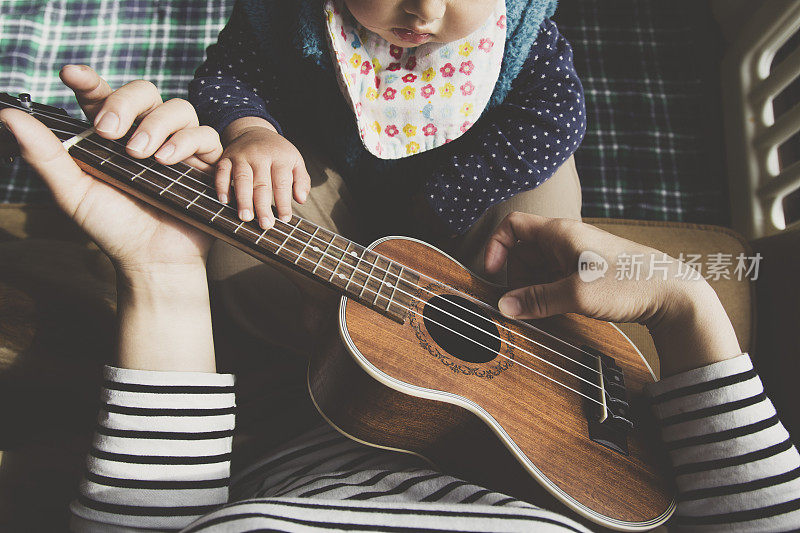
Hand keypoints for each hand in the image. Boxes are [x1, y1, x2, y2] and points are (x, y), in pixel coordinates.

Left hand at [0, 65, 222, 277]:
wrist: (152, 260)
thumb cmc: (112, 228)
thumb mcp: (72, 193)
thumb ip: (45, 155)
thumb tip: (8, 116)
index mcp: (112, 136)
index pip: (101, 96)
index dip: (88, 80)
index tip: (71, 75)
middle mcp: (146, 134)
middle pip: (144, 91)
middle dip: (125, 104)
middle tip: (110, 132)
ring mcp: (178, 146)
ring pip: (179, 107)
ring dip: (158, 125)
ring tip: (144, 156)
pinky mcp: (203, 162)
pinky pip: (205, 134)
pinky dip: (187, 142)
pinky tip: (169, 162)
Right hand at [218, 117, 310, 228]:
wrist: (255, 132)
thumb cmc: (277, 153)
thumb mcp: (295, 161)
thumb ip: (301, 180)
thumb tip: (301, 199)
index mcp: (279, 157)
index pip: (282, 183)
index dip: (283, 202)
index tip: (284, 219)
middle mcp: (260, 156)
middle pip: (261, 184)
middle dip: (263, 206)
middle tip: (265, 224)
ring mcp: (241, 156)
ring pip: (241, 179)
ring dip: (243, 199)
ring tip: (245, 217)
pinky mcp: (226, 157)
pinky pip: (221, 172)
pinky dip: (221, 186)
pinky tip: (224, 201)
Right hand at [484, 213, 740, 375]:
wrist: (673, 294)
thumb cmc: (629, 285)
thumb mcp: (576, 295)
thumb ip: (537, 300)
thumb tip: (503, 306)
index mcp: (560, 233)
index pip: (513, 226)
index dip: (496, 247)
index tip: (492, 273)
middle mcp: (566, 239)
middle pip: (522, 252)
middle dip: (516, 278)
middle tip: (524, 304)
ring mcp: (577, 255)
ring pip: (538, 268)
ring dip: (533, 289)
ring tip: (544, 310)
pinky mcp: (587, 271)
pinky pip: (554, 278)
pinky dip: (549, 293)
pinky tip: (559, 310)